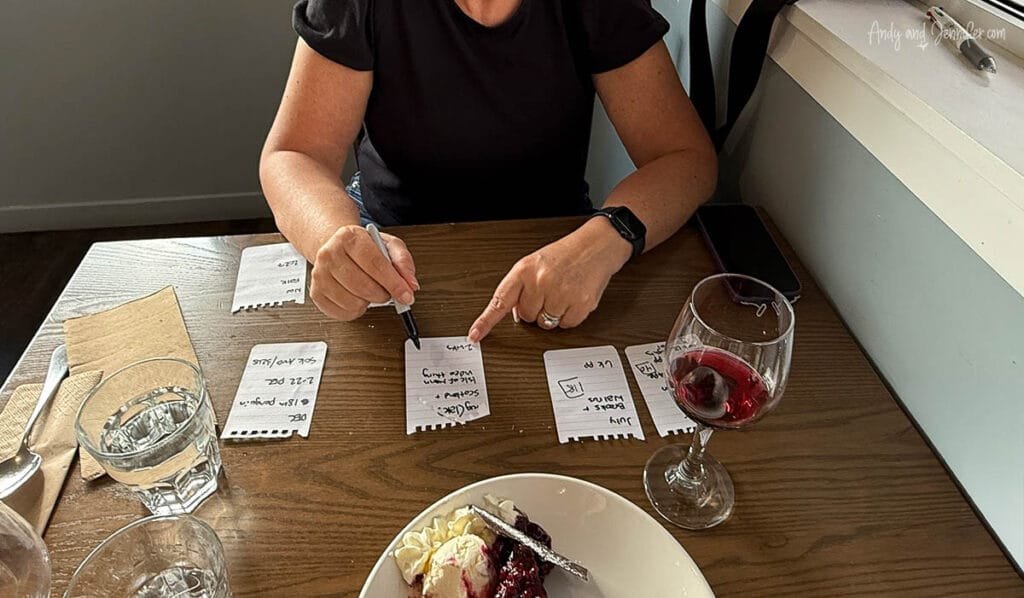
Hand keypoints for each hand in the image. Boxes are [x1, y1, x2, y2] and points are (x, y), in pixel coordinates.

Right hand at [310, 225, 418, 320]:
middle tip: (387, 291)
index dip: (394, 284)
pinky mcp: (316, 293)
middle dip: (383, 294)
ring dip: (369, 302)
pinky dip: (356, 310)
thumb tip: (410, 284)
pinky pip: (342, 313)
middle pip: (364, 286)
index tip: (406, 295)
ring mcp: (319, 274)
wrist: (337, 248)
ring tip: (369, 290)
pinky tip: (357, 297)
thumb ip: (403, 261)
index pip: (375, 264)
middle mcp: (330, 254)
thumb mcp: (389, 245)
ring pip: (353, 302)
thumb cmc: (364, 248)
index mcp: (349, 237)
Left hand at [468, 218, 632, 341]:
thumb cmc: (565, 256)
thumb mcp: (535, 264)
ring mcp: (561, 294)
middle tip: (548, 291)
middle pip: (527, 317)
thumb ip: (521, 287)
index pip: (500, 301)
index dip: (486, 321)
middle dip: (536, 308)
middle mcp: (541, 281)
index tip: (474, 335)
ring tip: (562, 292)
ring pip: (546, 324)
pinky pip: (566, 325)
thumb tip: (516, 314)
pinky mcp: (580, 304)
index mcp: (524, 270)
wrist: (596, 246)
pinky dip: (569, 316)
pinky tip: (573, 298)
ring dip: (553, 314)